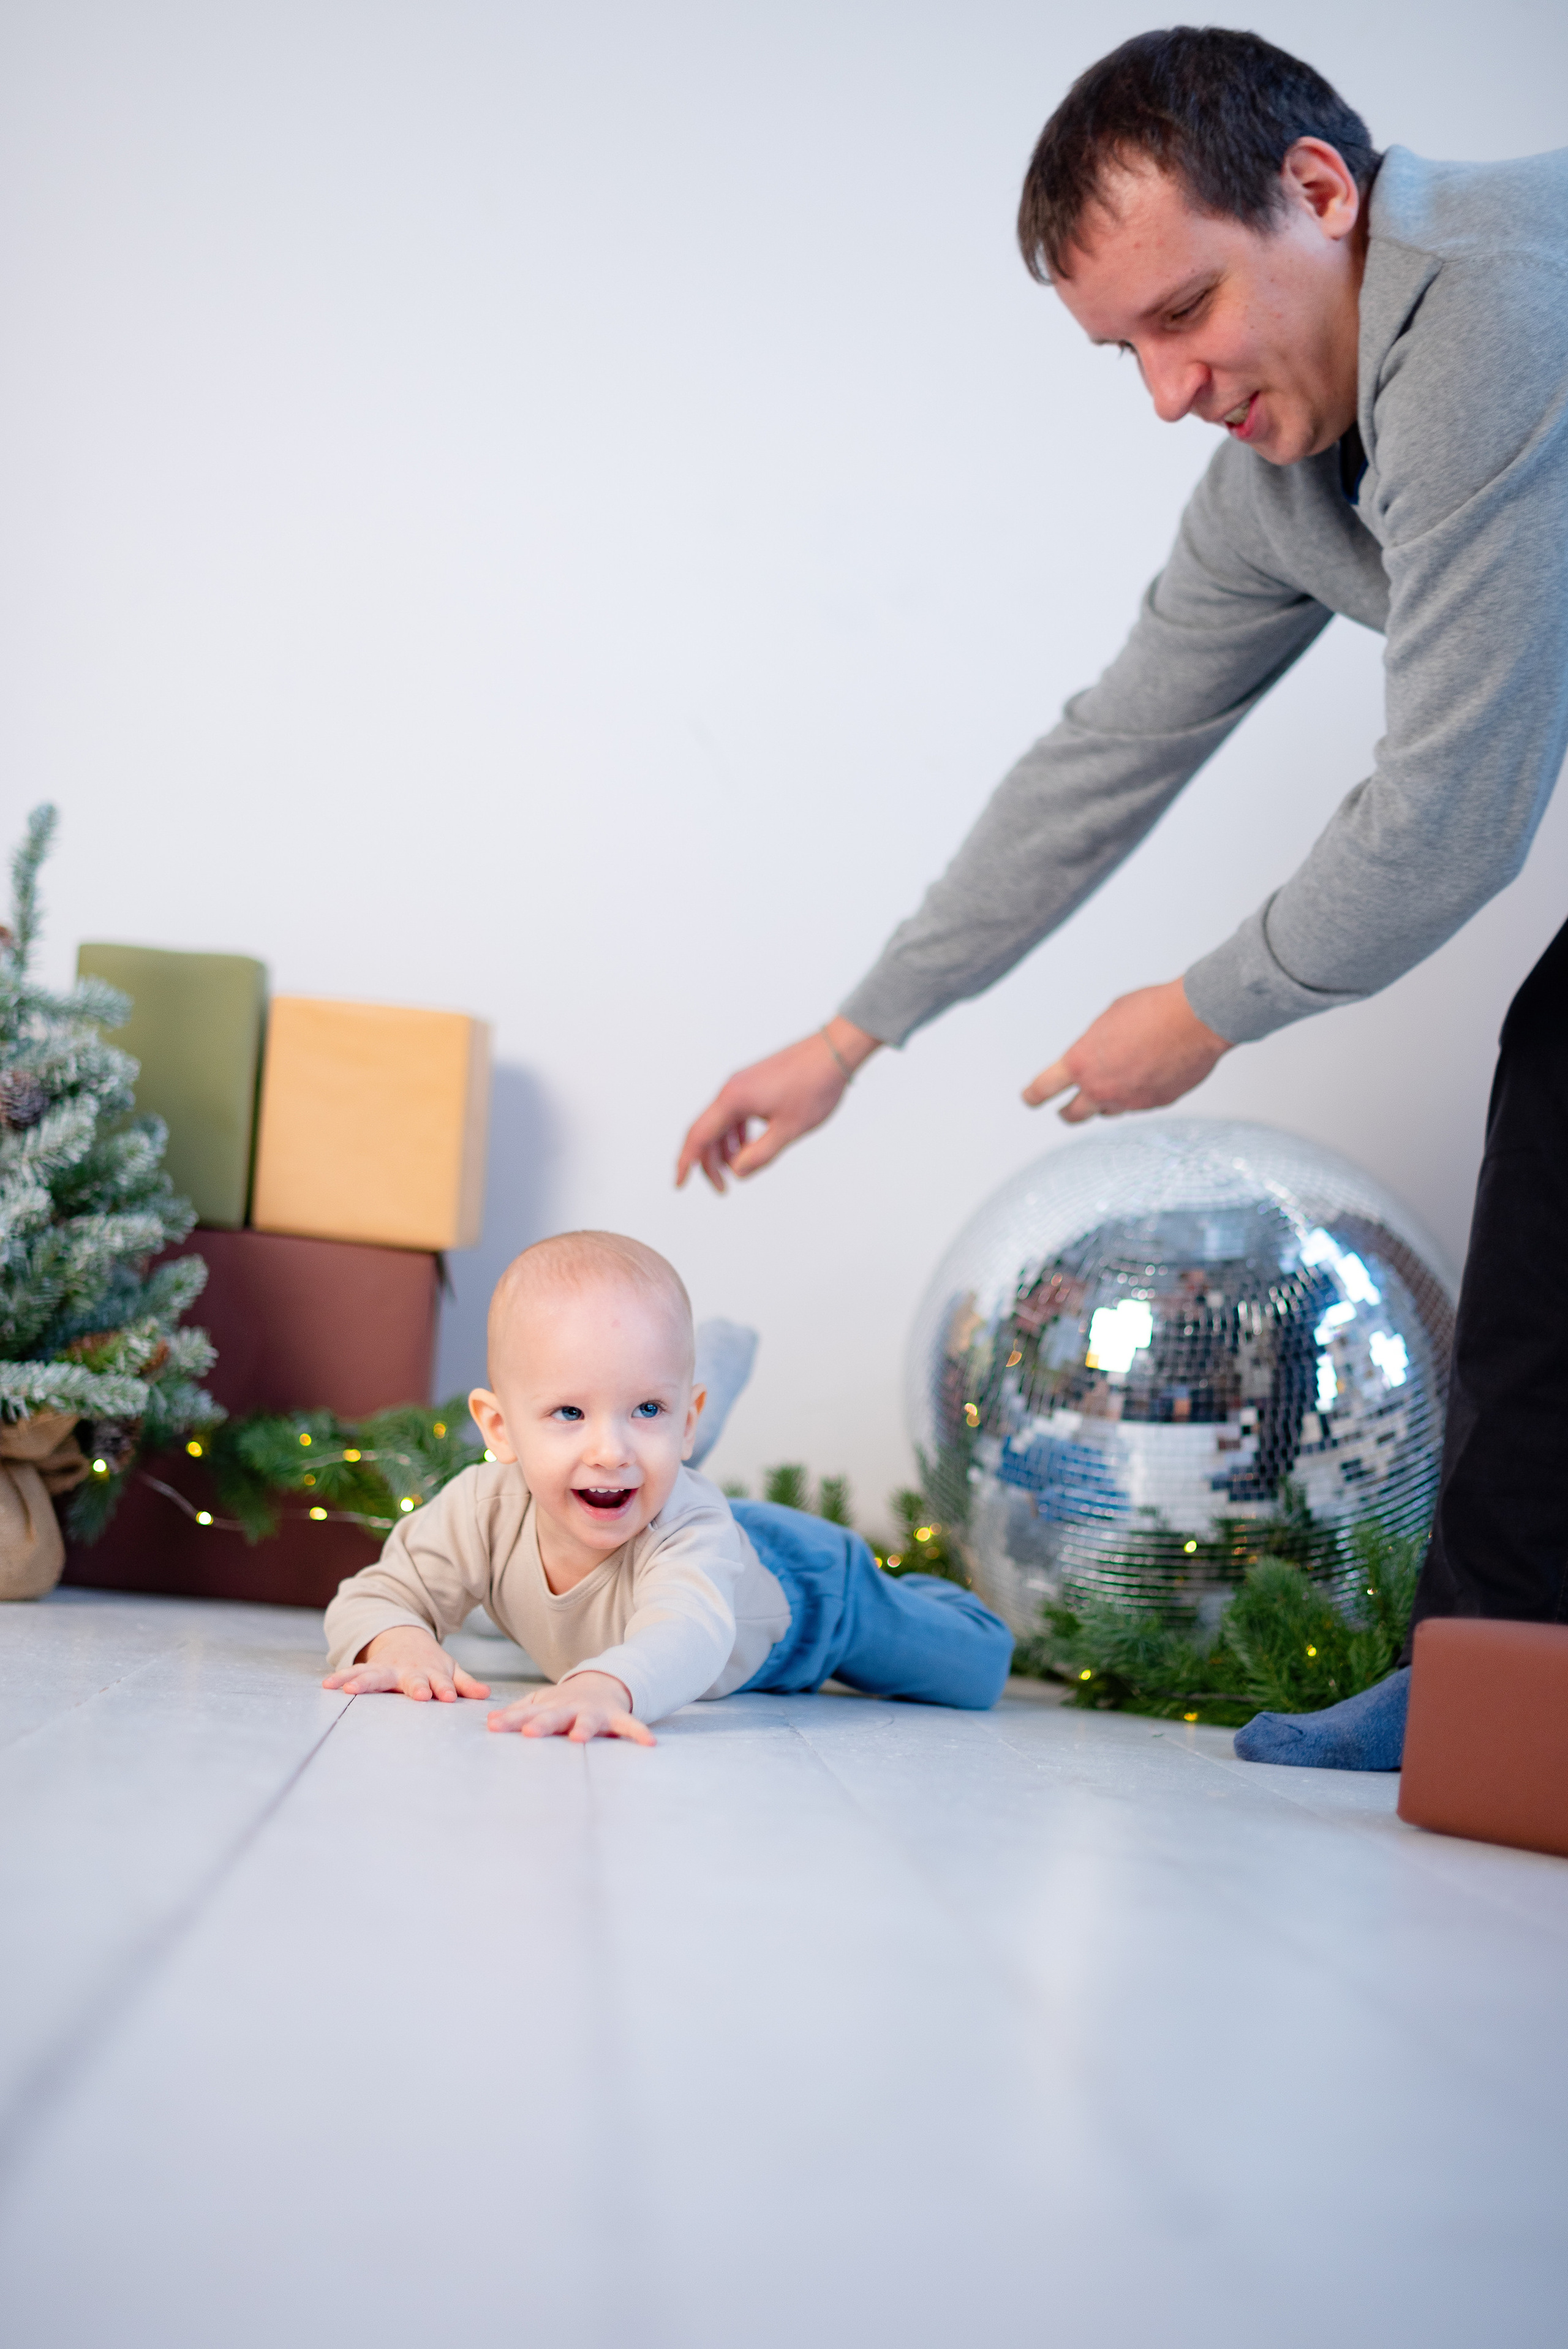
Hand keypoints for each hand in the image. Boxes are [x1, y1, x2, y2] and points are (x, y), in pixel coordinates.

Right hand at [322, 1625, 490, 1701]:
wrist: (403, 1637)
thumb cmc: (429, 1662)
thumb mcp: (449, 1669)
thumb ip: (465, 1683)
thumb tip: (485, 1695)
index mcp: (430, 1673)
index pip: (440, 1683)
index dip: (444, 1689)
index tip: (447, 1697)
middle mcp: (407, 1671)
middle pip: (410, 1680)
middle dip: (414, 1687)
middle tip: (417, 1695)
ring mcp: (386, 1669)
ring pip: (375, 1675)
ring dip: (364, 1682)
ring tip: (350, 1690)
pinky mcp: (367, 1670)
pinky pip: (352, 1673)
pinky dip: (341, 1677)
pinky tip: (328, 1685)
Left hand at [486, 1670, 654, 1745]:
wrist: (602, 1684)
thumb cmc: (565, 1702)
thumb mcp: (542, 1703)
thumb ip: (518, 1713)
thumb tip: (489, 1721)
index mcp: (549, 1707)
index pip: (526, 1714)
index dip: (510, 1720)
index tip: (493, 1726)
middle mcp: (570, 1708)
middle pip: (554, 1716)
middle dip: (543, 1723)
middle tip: (531, 1732)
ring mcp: (593, 1712)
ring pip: (588, 1721)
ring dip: (584, 1728)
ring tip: (580, 1739)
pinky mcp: (616, 1717)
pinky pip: (629, 1726)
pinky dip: (638, 1733)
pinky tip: (648, 1743)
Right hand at [675, 1018, 879, 1191]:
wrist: (833, 1050)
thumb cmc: (814, 1086)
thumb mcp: (788, 1129)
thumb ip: (761, 1155)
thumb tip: (737, 1172)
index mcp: (733, 1100)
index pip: (699, 1136)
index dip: (686, 1163)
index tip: (679, 1185)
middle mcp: (731, 1089)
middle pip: (707, 1132)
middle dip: (710, 1163)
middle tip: (723, 1188)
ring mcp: (741, 1084)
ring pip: (721, 1123)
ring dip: (725, 1149)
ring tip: (738, 1170)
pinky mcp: (753, 1083)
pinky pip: (735, 1113)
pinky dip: (737, 1134)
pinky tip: (748, 1146)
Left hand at [1024, 979, 1230, 1122]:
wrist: (1194, 1020)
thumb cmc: (1152, 1011)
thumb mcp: (1107, 1021)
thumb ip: (1094, 1045)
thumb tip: (1096, 1056)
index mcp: (1080, 1063)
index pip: (1043, 1088)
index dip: (1032, 1096)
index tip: (1029, 1098)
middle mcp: (1100, 1089)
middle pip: (1071, 1115)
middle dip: (1066, 1112)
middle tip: (1064, 1109)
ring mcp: (1128, 1102)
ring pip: (1106, 1111)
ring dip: (1104, 1102)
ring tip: (1112, 1084)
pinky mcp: (1155, 1105)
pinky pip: (1138, 1105)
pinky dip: (1137, 1094)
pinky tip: (1147, 1074)